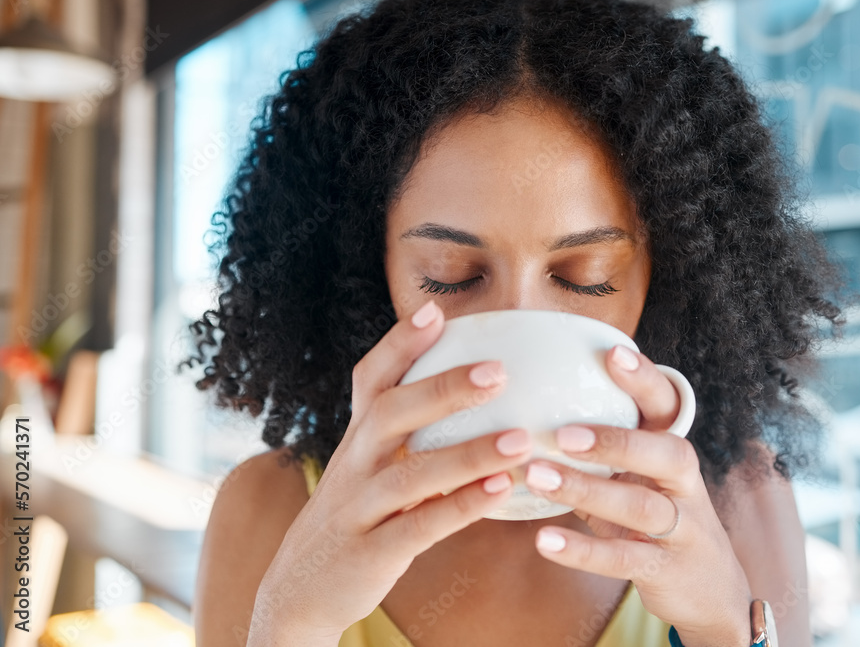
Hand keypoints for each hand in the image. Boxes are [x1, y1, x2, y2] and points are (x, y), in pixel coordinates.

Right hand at [247, 300, 531, 643]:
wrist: (299, 588)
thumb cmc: (356, 514)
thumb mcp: (369, 467)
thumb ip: (409, 434)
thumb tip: (476, 392)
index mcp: (356, 437)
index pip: (370, 379)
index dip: (399, 344)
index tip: (434, 310)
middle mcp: (352, 464)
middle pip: (390, 413)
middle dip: (443, 388)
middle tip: (498, 371)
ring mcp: (358, 508)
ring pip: (409, 474)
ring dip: (468, 454)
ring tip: (520, 439)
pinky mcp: (370, 553)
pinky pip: (419, 527)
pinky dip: (462, 506)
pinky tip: (501, 490)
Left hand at [524, 345, 752, 646]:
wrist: (712, 592)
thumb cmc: (656, 521)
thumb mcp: (638, 480)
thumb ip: (600, 453)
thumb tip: (531, 415)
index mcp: (673, 451)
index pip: (667, 406)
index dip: (644, 379)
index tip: (613, 352)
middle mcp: (684, 484)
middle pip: (664, 453)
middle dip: (615, 441)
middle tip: (561, 433)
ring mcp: (682, 528)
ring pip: (640, 506)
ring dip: (586, 491)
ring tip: (536, 477)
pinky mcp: (668, 570)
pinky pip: (626, 558)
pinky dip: (584, 550)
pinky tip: (544, 541)